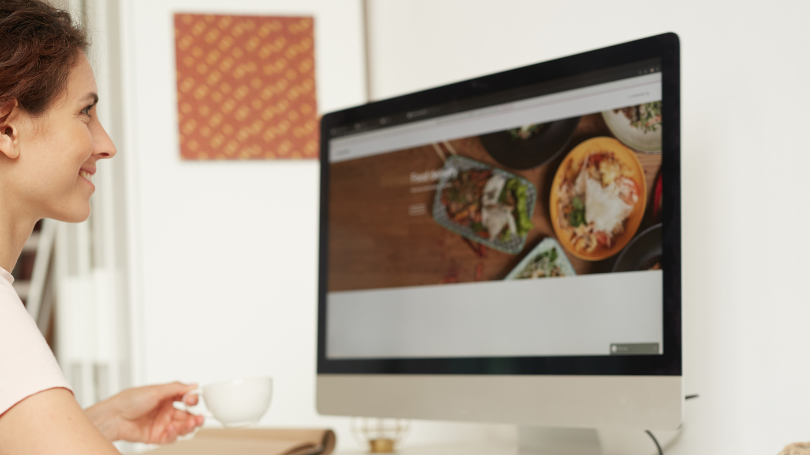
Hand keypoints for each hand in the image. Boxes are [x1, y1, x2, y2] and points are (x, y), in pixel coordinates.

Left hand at [84, 382, 204, 443]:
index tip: (194, 399)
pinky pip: (171, 437)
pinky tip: (172, 429)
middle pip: (187, 415)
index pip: (186, 399)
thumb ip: (177, 388)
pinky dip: (174, 434)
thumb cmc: (129, 400)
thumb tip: (194, 385)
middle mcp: (166, 411)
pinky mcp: (157, 436)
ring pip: (182, 427)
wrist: (113, 417)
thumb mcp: (156, 390)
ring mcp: (162, 424)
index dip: (193, 400)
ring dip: (188, 426)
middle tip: (200, 417)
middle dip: (195, 417)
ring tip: (192, 424)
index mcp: (167, 397)